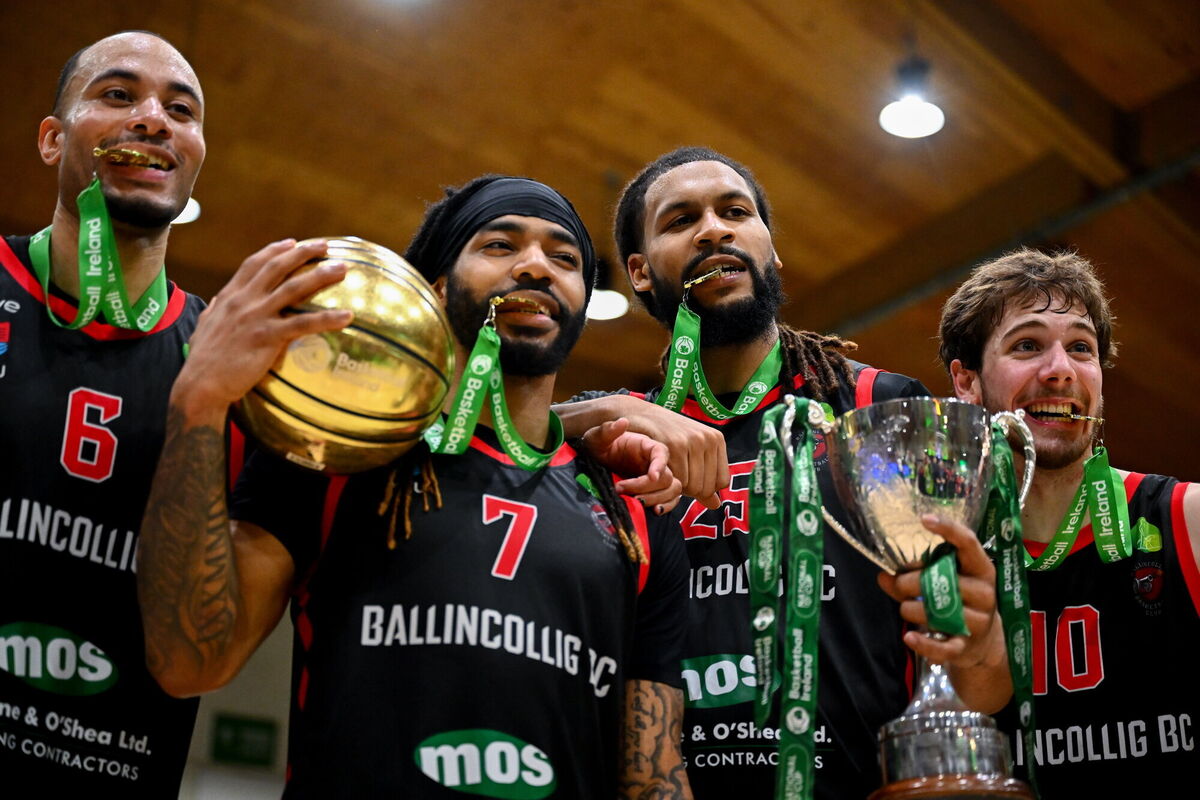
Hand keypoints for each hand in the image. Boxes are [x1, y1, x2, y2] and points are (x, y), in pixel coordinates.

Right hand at [173, 239, 351, 423]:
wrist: (200, 384)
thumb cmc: (203, 361)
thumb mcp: (204, 327)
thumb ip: (213, 312)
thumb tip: (216, 302)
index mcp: (229, 297)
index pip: (254, 264)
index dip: (274, 251)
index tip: (292, 242)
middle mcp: (244, 301)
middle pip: (277, 267)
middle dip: (303, 252)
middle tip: (324, 245)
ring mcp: (256, 317)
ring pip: (294, 288)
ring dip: (321, 275)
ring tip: (343, 268)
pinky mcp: (268, 337)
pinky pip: (303, 324)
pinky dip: (327, 319)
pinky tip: (347, 317)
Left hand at [580, 419, 683, 513]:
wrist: (595, 463)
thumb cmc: (598, 447)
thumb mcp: (596, 437)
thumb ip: (607, 430)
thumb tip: (622, 422)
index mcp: (646, 446)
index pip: (661, 453)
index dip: (659, 464)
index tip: (651, 476)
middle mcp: (654, 462)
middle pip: (667, 476)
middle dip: (647, 487)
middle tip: (622, 489)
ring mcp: (656, 478)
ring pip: (672, 489)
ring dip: (657, 498)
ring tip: (636, 502)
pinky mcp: (654, 492)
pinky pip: (670, 500)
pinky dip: (667, 506)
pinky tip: (654, 511)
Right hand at [609, 396, 729, 509]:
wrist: (642, 415)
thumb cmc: (667, 435)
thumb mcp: (692, 453)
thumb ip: (705, 478)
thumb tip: (716, 505)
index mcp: (716, 440)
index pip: (722, 481)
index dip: (705, 488)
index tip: (690, 481)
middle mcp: (708, 439)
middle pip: (707, 487)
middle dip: (690, 489)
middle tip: (676, 477)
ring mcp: (692, 441)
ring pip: (692, 486)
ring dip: (678, 485)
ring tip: (669, 472)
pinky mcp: (675, 445)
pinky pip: (678, 480)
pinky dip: (669, 481)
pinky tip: (661, 471)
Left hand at [877, 514, 1002, 668]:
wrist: (984, 644)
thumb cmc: (960, 602)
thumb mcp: (943, 583)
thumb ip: (911, 576)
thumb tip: (883, 575)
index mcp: (980, 568)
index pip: (968, 543)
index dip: (948, 529)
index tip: (925, 519)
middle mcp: (984, 593)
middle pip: (944, 580)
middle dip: (911, 581)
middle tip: (898, 584)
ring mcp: (978, 621)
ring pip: (937, 612)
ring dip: (911, 609)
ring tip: (906, 608)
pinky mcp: (966, 647)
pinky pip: (943, 647)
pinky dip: (923, 643)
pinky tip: (909, 636)